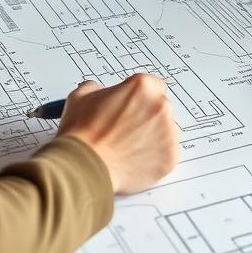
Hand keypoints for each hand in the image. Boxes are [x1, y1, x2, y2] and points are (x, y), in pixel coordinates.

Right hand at [57, 74, 178, 194]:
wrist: (82, 167)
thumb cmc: (81, 134)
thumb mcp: (81, 97)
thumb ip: (97, 88)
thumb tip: (100, 91)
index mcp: (142, 87)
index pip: (153, 85)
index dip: (140, 97)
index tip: (133, 106)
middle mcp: (160, 106)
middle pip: (160, 108)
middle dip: (146, 117)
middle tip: (126, 130)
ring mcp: (169, 132)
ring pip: (165, 131)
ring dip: (152, 137)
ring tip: (127, 147)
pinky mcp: (170, 156)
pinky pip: (167, 153)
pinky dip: (154, 157)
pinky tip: (134, 159)